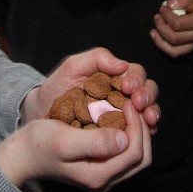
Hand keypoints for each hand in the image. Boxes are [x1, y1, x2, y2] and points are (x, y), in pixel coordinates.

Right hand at [0, 101, 151, 191]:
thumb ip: (94, 142)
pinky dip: (129, 133)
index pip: (135, 154)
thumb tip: (123, 140)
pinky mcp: (101, 165)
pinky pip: (126, 152)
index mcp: (98, 175)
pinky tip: (120, 116)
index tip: (127, 102)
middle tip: (133, 104)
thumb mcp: (63, 139)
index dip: (137, 126)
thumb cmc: (39, 144)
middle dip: (142, 129)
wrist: (23, 154)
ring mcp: (104, 174)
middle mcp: (105, 179)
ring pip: (136, 155)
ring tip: (128, 108)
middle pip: (141, 157)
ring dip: (138, 131)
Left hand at [20, 47, 158, 129]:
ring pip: (148, 110)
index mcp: (115, 76)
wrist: (40, 115)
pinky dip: (145, 131)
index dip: (136, 79)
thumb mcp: (72, 67)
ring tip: (147, 119)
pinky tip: (144, 132)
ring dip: (152, 112)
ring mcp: (123, 114)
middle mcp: (123, 94)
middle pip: (148, 91)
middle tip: (138, 102)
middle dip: (147, 95)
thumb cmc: (56, 88)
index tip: (127, 86)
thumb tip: (123, 65)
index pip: (136, 74)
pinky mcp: (119, 133)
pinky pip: (138, 132)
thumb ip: (96, 58)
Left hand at [150, 0, 192, 57]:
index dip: (166, 16)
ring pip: (173, 49)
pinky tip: (157, 37)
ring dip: (159, 39)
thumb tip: (170, 5)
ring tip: (154, 28)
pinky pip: (175, 53)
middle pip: (174, 37)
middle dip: (161, 26)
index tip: (163, 8)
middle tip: (157, 16)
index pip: (178, 24)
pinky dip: (163, 47)